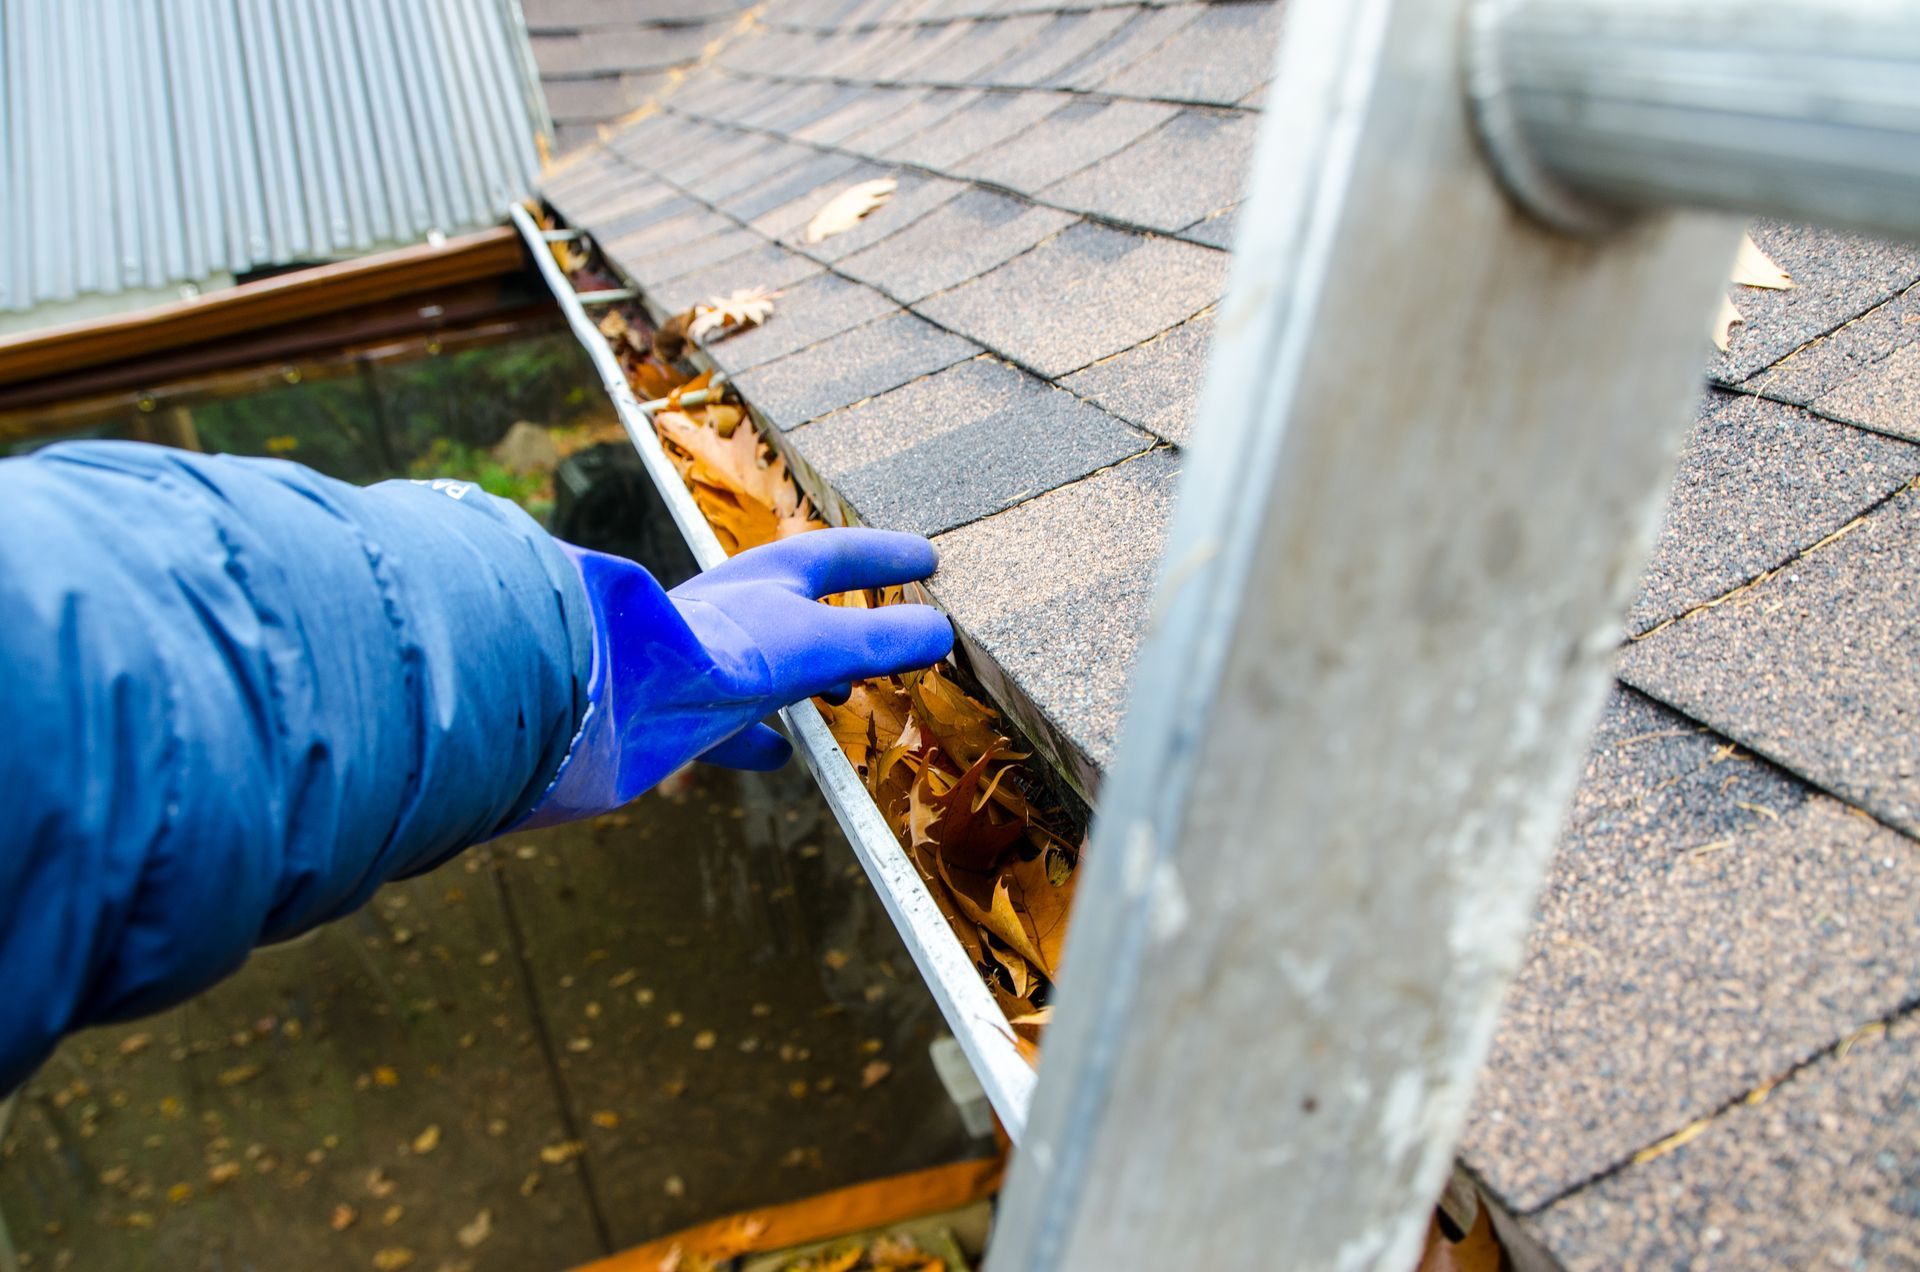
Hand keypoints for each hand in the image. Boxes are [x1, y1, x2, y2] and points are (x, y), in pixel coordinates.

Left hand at [515, 529, 950, 826]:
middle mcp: (736, 612)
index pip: (840, 555)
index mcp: (768, 578)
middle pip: (803, 605)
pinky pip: (731, 723)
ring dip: (811, 676)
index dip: (886, 560)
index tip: (928, 560)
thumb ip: (878, 641)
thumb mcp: (816, 644)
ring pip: (770, 663)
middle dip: (849, 616)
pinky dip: (761, 738)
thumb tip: (940, 633)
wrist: (614, 698)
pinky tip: (780, 756)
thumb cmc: (716, 653)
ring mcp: (707, 660)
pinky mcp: (681, 709)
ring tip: (843, 695)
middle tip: (889, 630)